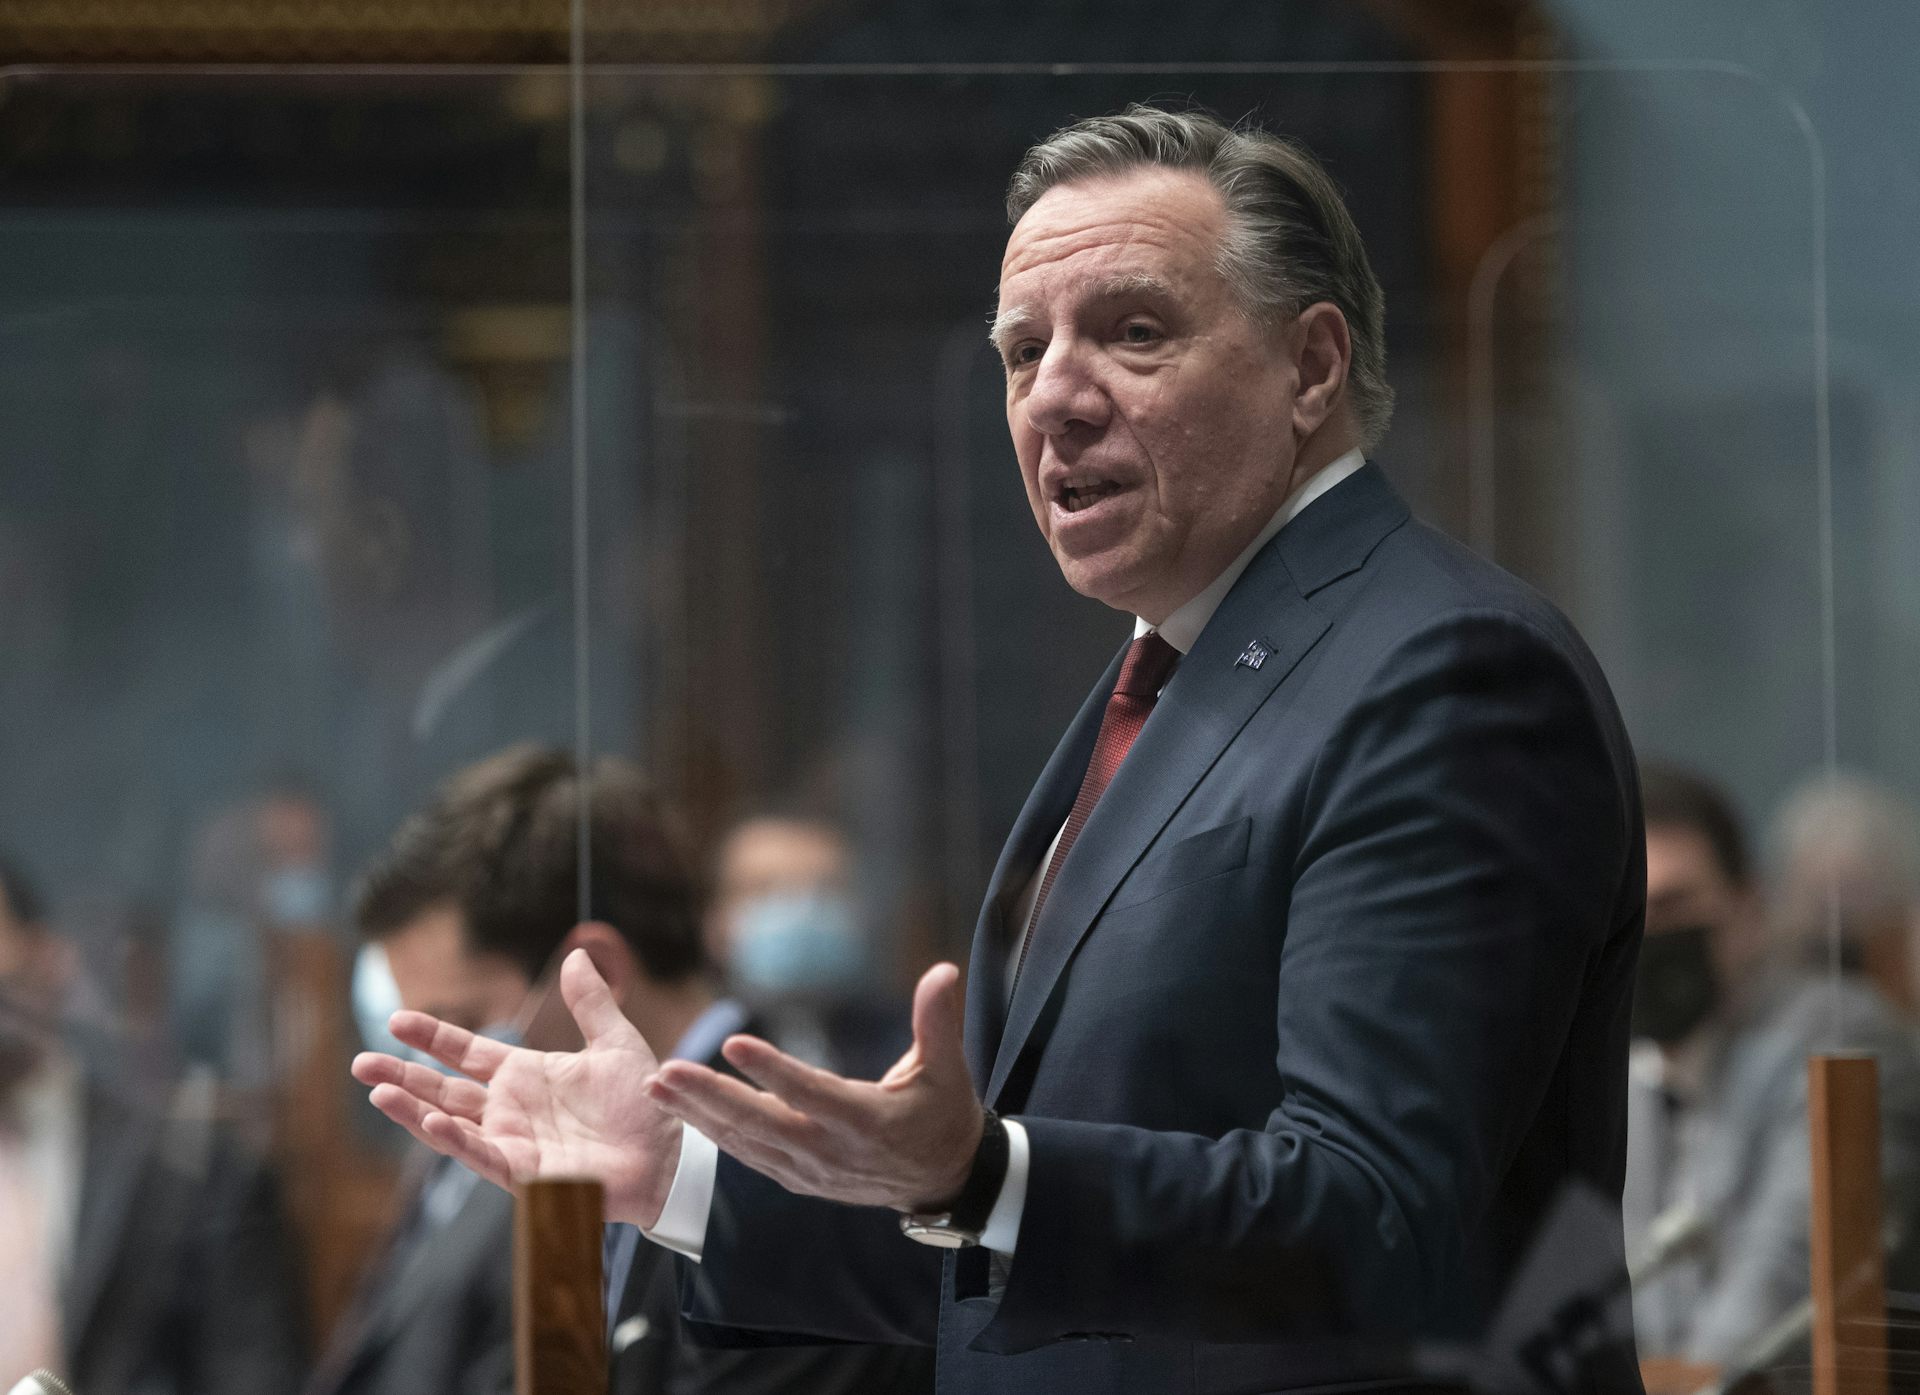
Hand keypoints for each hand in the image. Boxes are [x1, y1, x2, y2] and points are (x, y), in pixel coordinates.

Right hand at [351, 948, 682, 1226]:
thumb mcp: (616, 1041)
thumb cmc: (643, 1105)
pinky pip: (482, 1155)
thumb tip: (575, 955)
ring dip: (413, 1110)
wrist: (670, 1153)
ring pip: (450, 1124)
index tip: (397, 1019)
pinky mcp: (525, 1172)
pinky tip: (431, 1120)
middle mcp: (510, 1109)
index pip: (466, 1053)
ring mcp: (513, 1142)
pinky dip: (455, 1139)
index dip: (432, 1037)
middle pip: (443, 1089)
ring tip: (377, 1091)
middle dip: (402, 1076)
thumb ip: (591, 1003)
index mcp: (526, 1076)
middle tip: (359, 1063)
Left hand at [646, 961, 983, 1211]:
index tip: (734, 1044)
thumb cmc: (943, 1114)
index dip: (773, 1071)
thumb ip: (938, 1020)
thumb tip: (943, 970)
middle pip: (761, 1123)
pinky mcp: (798, 1178)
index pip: (812, 1093)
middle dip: (710, 1098)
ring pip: (745, 1143)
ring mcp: (810, 1170)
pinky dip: (715, 1135)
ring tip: (658, 1087)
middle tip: (666, 1072)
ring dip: (698, 1116)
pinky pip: (749, 1157)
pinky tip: (684, 1112)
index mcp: (866, 1122)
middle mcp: (830, 1152)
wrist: (941, 1181)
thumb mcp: (948, 1068)